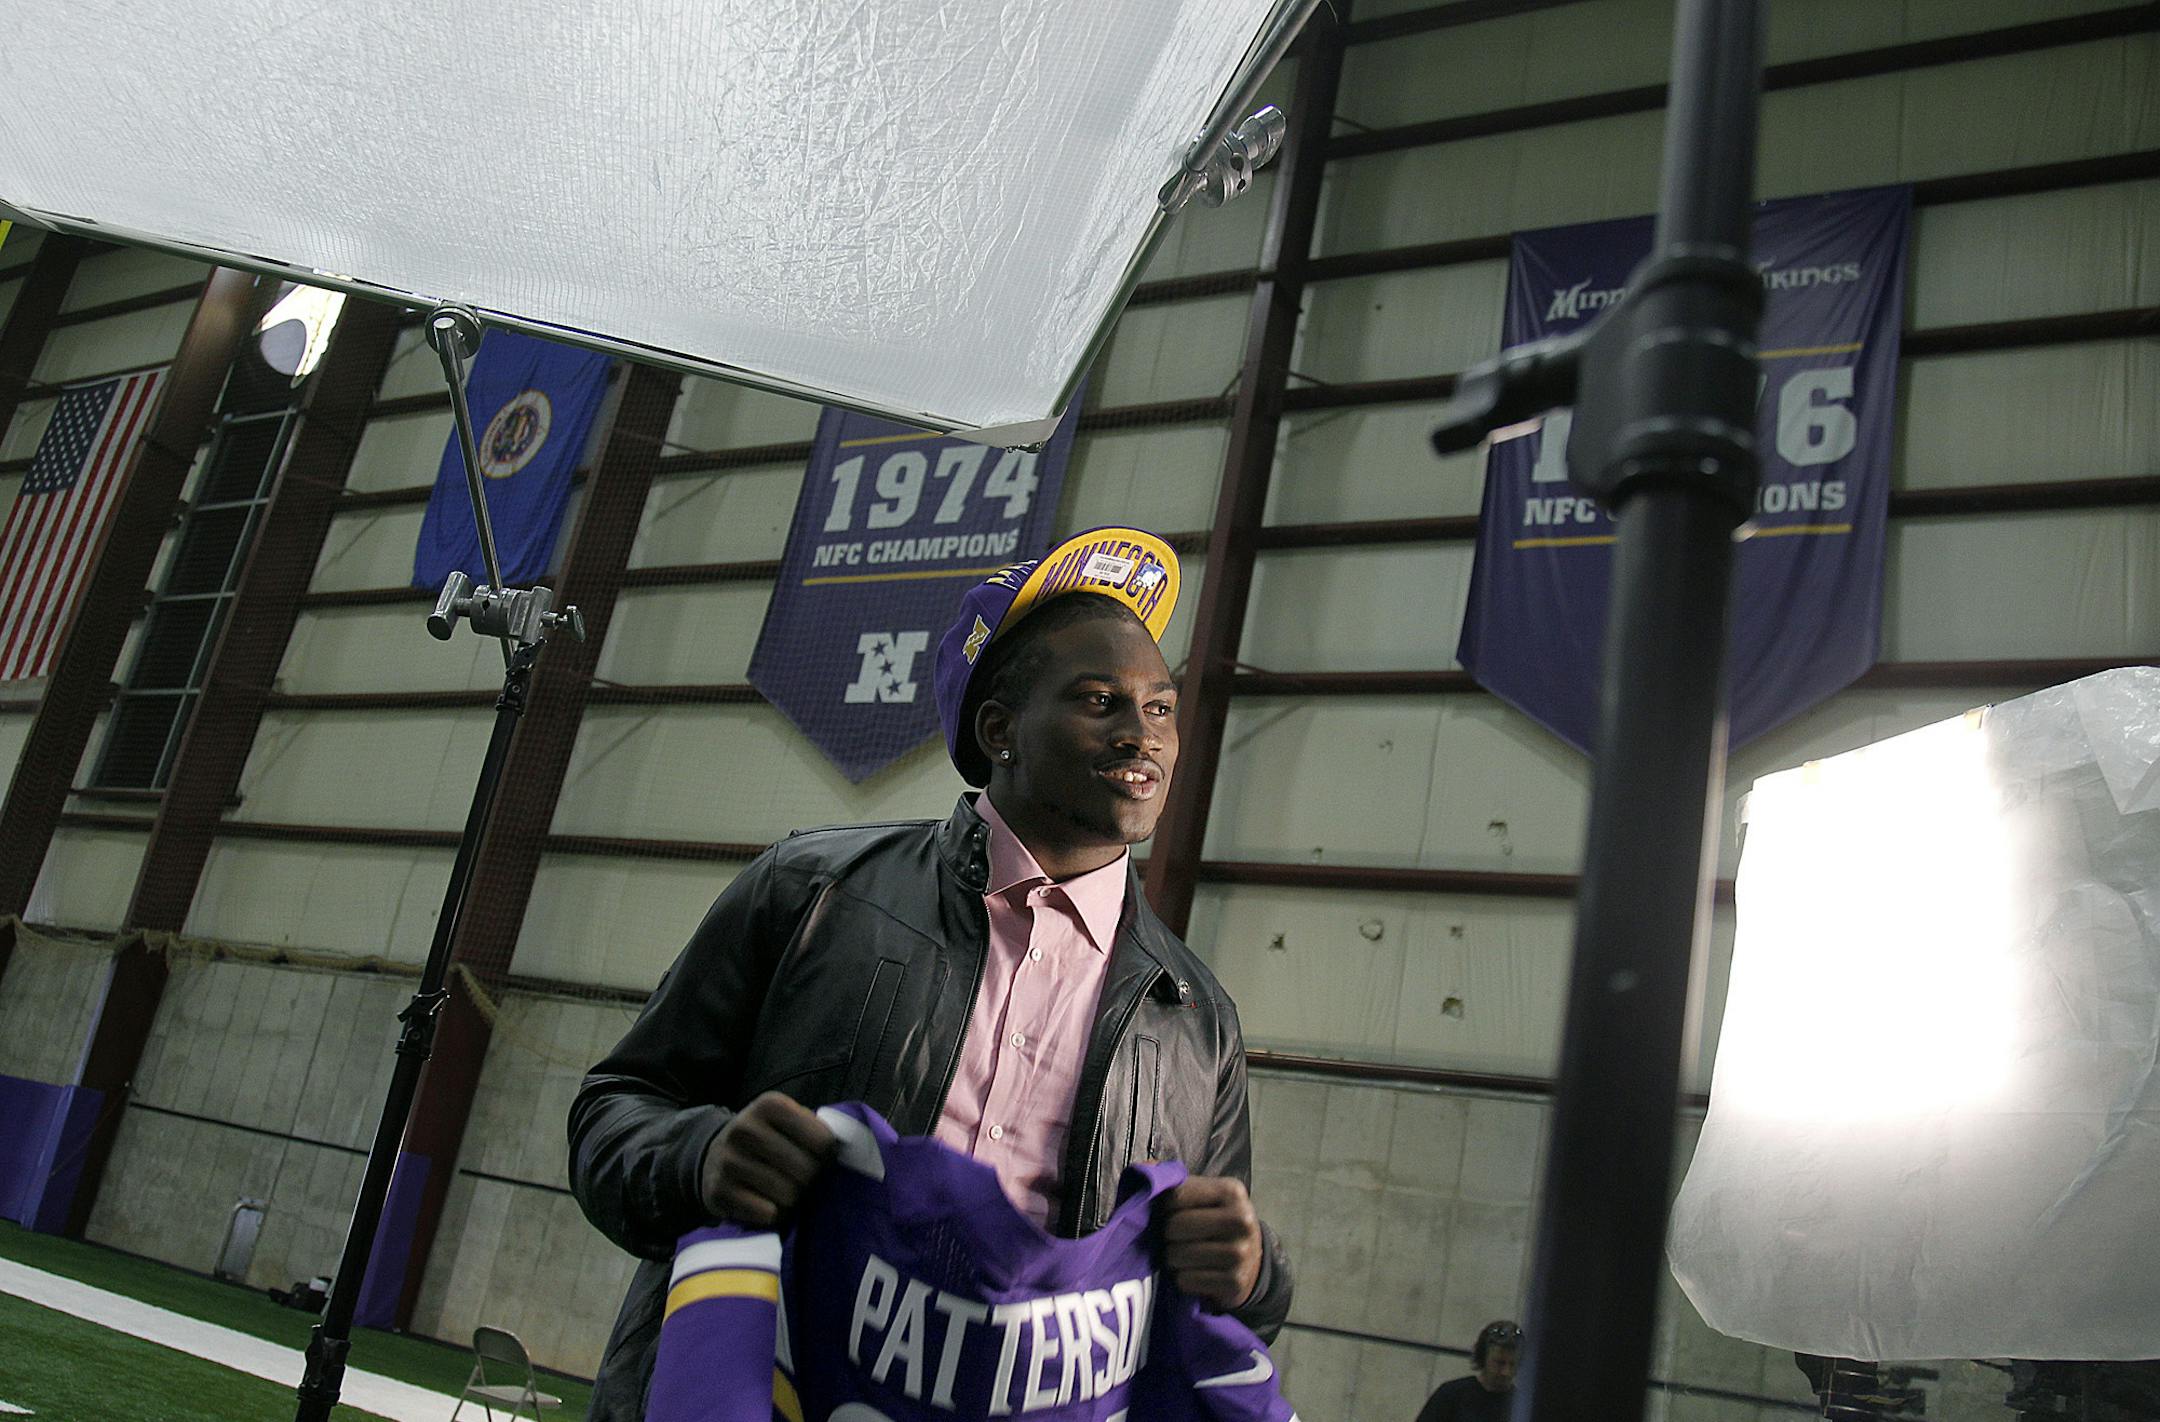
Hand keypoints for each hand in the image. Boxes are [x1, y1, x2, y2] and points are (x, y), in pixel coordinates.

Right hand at [699, 1091, 836, 1227]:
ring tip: (787, 1192)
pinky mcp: (718, 1192)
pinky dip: (774, 1215)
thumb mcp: (789, 1122)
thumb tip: (853, 1152)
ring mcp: (729, 1161)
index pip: (823, 1140)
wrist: (714, 1156)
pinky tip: (768, 1204)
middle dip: (812, 1181)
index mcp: (769, 1105)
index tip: (822, 1159)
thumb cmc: (768, 1140)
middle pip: (806, 1170)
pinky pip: (768, 1213)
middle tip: (805, 1181)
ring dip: (794, 1200)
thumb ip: (818, 1130)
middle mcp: (745, 1128)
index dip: (829, 1156)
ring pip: (788, 1195)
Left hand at [1160, 1175, 1262, 1311]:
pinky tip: (1193, 1272)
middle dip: (1167, 1234)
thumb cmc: (1215, 1221)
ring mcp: (1241, 1253)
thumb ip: (1173, 1181)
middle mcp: (1241, 1220)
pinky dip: (1182, 1279)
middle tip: (1175, 1238)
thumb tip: (1145, 1168)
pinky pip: (1186, 1280)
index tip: (1169, 1213)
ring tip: (1183, 1255)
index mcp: (1231, 1191)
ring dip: (1172, 1258)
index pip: (1176, 1197)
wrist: (1252, 1259)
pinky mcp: (1235, 1283)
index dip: (1164, 1207)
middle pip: (1175, 1226)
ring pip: (1177, 1255)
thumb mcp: (1203, 1195)